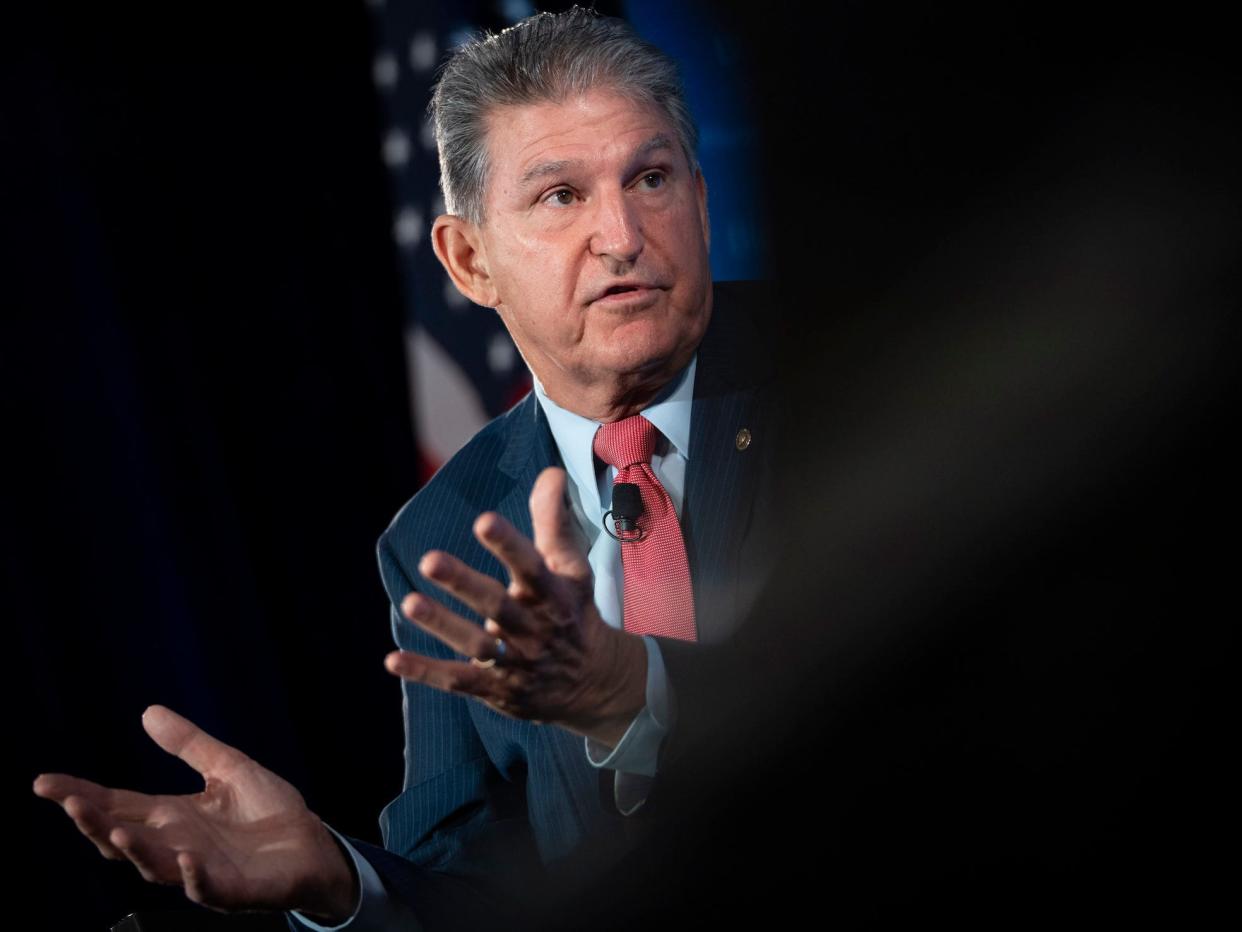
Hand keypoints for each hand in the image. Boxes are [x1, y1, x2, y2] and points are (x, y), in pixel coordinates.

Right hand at [32, 705, 356, 921]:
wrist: (314, 845)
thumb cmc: (268, 812)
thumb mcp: (228, 768)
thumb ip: (189, 745)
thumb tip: (148, 711)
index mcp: (172, 818)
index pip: (117, 805)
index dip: (81, 795)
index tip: (43, 781)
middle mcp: (177, 847)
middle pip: (123, 838)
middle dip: (93, 823)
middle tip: (67, 802)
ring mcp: (201, 871)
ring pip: (156, 866)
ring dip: (135, 850)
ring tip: (114, 831)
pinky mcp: (233, 890)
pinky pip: (208, 887)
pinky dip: (195, 877)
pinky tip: (188, 860)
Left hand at [386, 467, 648, 747]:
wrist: (594, 684)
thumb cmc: (573, 612)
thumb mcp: (572, 569)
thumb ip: (554, 521)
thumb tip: (550, 472)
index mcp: (554, 595)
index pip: (532, 566)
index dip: (509, 544)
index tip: (483, 520)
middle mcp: (534, 628)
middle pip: (497, 605)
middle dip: (464, 583)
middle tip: (429, 560)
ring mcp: (516, 662)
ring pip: (476, 644)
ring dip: (442, 625)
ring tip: (410, 603)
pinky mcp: (497, 689)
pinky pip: (458, 681)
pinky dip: (426, 672)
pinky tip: (392, 659)